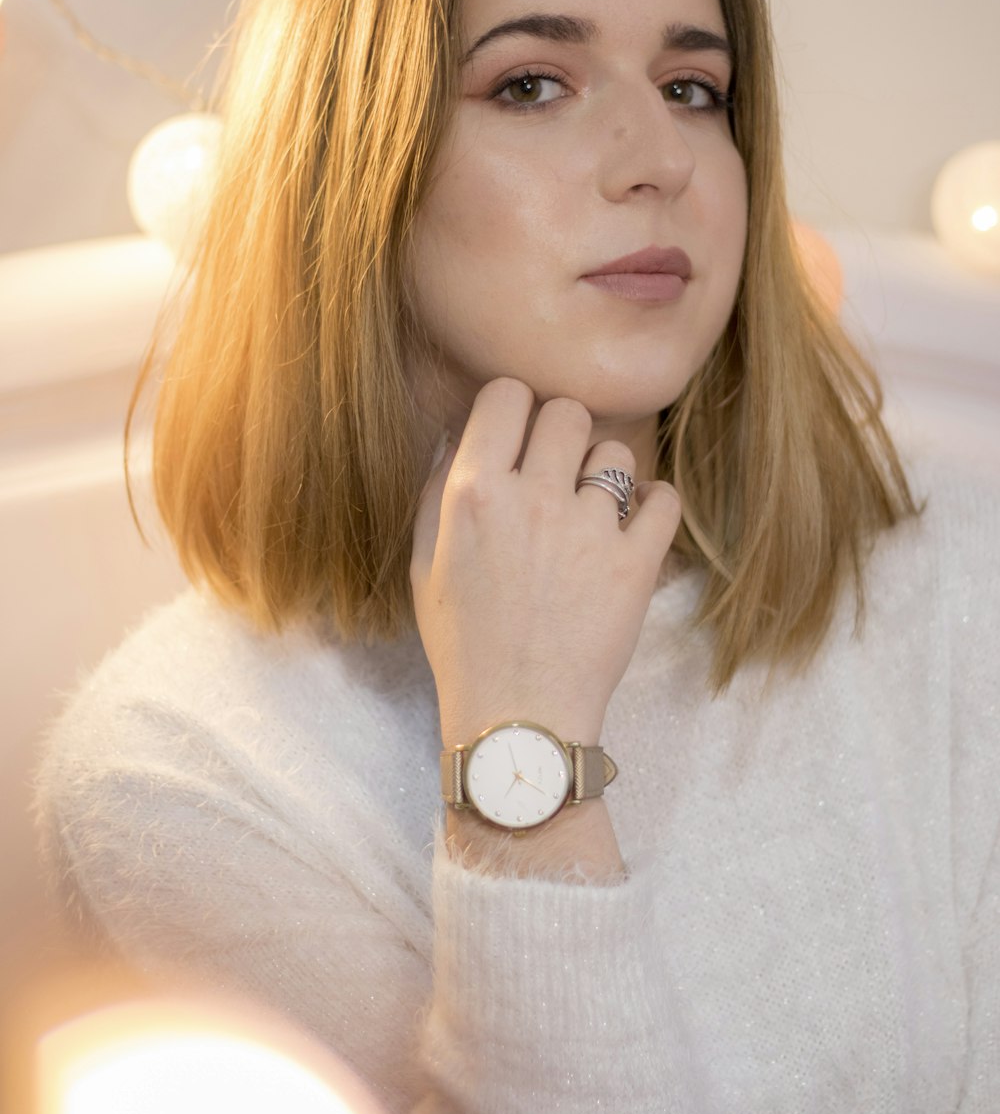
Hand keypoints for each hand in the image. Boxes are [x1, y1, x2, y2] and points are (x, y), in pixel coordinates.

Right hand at [410, 376, 681, 747]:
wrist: (519, 719)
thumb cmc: (464, 645)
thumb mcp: (424, 566)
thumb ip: (436, 490)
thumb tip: (459, 433)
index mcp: (473, 494)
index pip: (506, 394)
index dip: (512, 409)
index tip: (516, 435)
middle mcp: (531, 500)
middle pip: (565, 412)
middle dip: (560, 434)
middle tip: (555, 472)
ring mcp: (590, 531)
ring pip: (615, 453)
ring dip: (605, 474)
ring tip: (592, 511)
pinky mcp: (637, 564)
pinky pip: (664, 498)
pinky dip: (654, 504)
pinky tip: (635, 523)